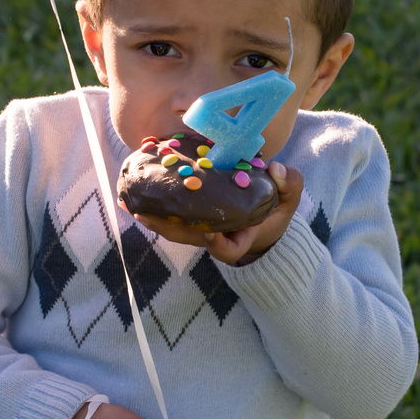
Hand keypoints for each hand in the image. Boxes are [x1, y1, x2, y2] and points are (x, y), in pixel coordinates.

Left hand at [129, 161, 303, 264]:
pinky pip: (171, 216)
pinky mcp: (192, 220)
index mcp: (243, 236)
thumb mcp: (290, 197)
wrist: (266, 219)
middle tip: (144, 213)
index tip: (213, 235)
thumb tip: (276, 169)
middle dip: (165, 227)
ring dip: (152, 218)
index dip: (220, 246)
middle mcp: (218, 236)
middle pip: (189, 238)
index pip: (230, 250)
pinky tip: (136, 193)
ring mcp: (202, 230)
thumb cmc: (276, 209)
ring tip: (129, 202)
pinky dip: (154, 207)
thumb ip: (289, 183)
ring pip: (174, 229)